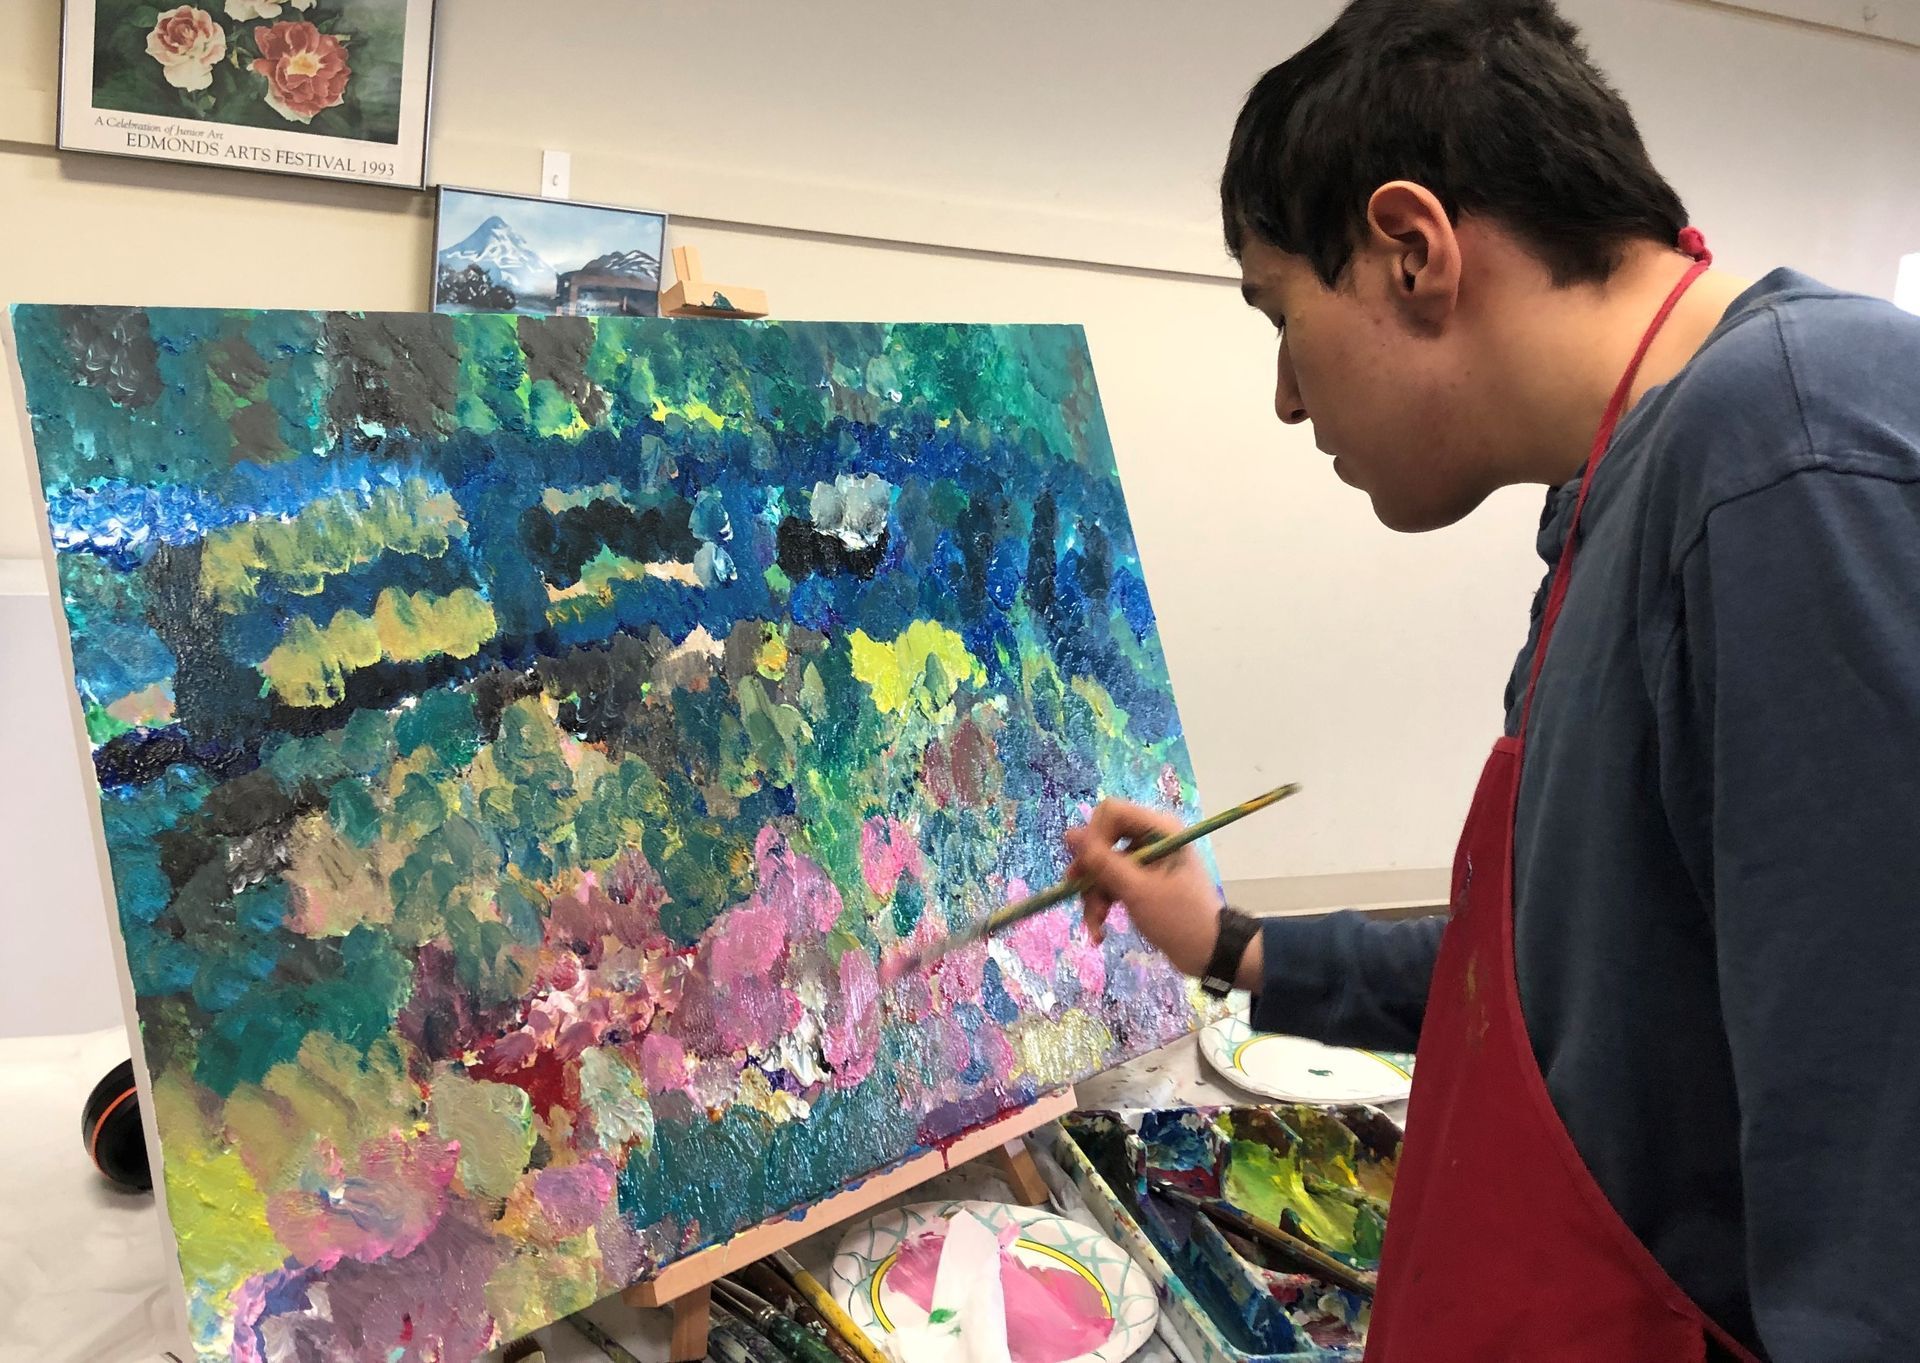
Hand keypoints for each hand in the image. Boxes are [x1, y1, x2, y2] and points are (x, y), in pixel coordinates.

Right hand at [1064, 798, 1223, 976]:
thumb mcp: (1137, 891)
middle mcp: (1150, 839)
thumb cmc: (1180, 919)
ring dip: (1094, 896)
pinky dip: (1102, 905)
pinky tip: (1100, 932)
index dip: (1094, 836)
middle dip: (1090, 874)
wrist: (1209, 953)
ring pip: (1101, 867)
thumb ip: (1103, 861)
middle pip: (1102, 841)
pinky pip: (1110, 884)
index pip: (1110, 812)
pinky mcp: (1140, 881)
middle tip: (1082, 897)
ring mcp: (1144, 862)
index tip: (1089, 867)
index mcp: (1158, 830)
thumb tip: (1069, 833)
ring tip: (1097, 925)